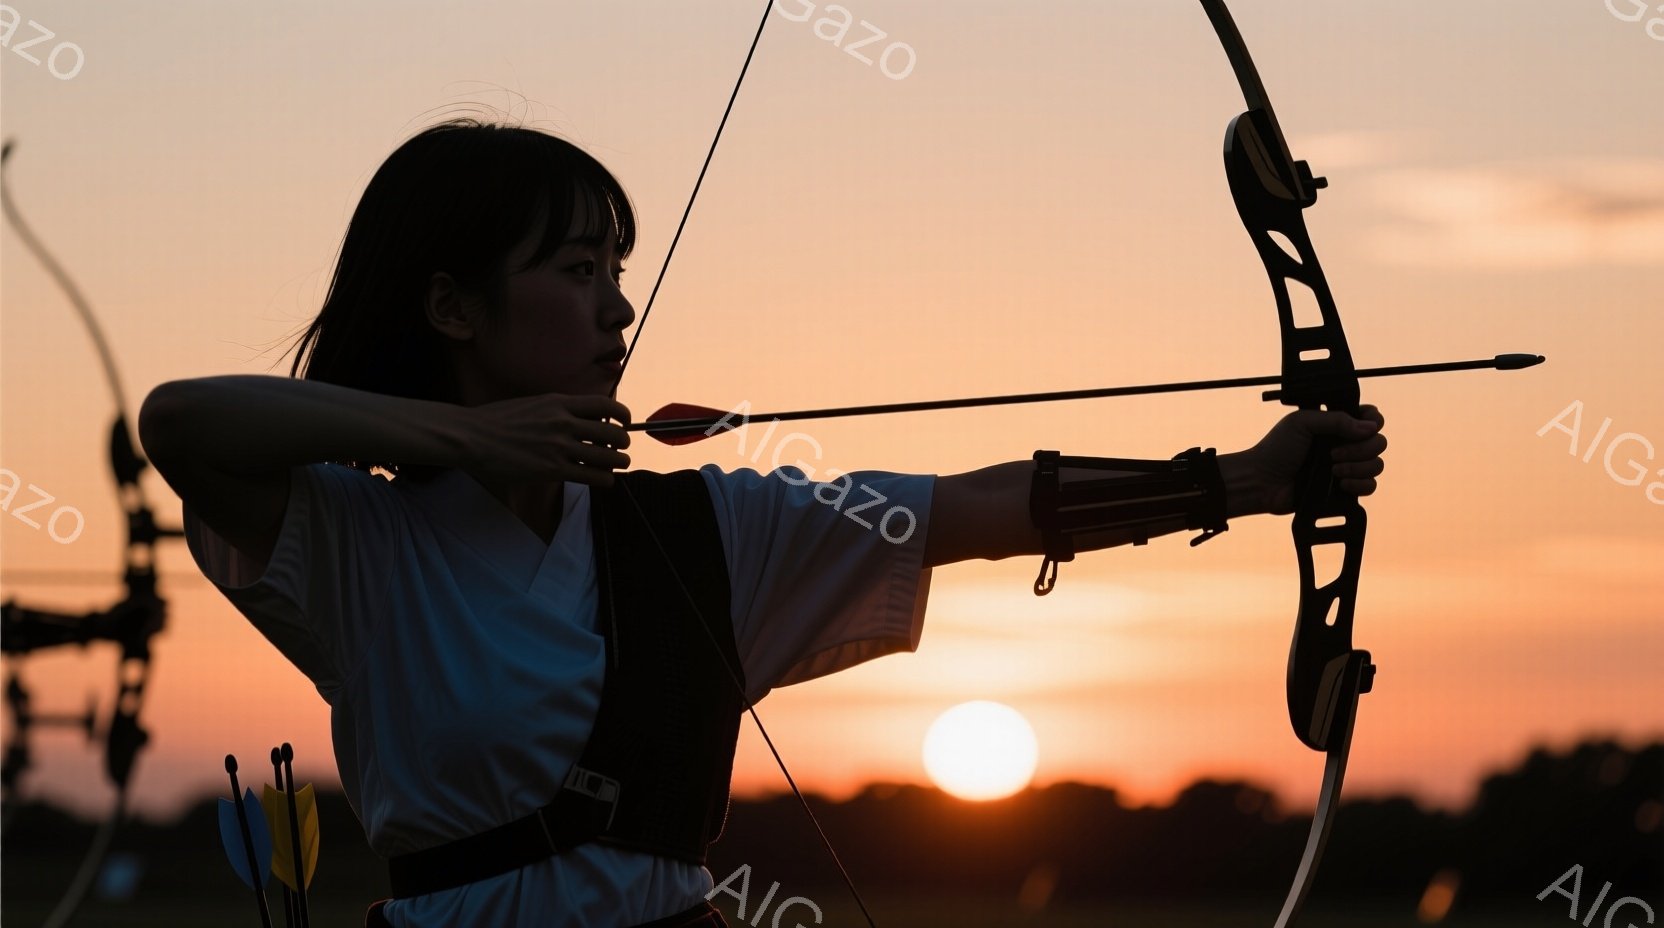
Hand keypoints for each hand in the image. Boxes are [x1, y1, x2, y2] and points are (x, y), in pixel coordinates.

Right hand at [461, 394, 631, 486]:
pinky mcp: (553, 469)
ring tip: (618, 464)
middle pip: (613, 433)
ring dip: (618, 462)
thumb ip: (558, 409)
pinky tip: (604, 480)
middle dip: (623, 442)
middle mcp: (564, 422)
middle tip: (621, 448)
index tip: (625, 422)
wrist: (473, 436)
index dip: (623, 414)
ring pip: (608, 457)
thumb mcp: (533, 403)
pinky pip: (592, 476)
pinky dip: (605, 479)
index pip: (606, 405)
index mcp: (560, 403)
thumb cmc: (498, 420)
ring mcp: (559, 447)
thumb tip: (580, 416)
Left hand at [1221, 405, 1386, 516]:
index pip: (1371, 418)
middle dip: (1361, 449)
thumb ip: (1337, 420)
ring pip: (1377, 465)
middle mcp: (1345, 444)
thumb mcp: (1303, 422)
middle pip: (1379, 442)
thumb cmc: (1277, 448)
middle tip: (1333, 454)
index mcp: (1336, 425)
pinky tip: (1341, 483)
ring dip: (1358, 467)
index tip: (1363, 428)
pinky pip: (1370, 486)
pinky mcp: (1344, 489)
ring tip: (1332, 470)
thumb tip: (1371, 427)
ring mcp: (1346, 467)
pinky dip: (1360, 484)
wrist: (1262, 481)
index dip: (1373, 422)